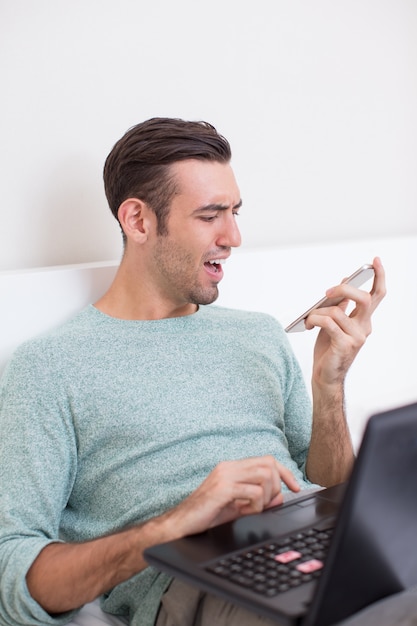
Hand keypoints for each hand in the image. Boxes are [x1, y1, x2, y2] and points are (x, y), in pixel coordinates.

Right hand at [167, 456, 299, 536]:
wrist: (181, 524)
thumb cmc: (207, 516)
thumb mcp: (238, 506)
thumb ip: (259, 499)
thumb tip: (281, 496)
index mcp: (232, 467)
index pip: (267, 460)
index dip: (285, 473)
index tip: (295, 488)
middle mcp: (229, 466)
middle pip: (269, 464)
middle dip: (276, 486)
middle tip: (267, 504)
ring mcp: (225, 475)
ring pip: (265, 476)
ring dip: (266, 497)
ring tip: (254, 509)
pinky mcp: (222, 489)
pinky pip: (253, 491)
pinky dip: (257, 505)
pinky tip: (246, 512)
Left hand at [306, 256, 385, 387]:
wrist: (325, 377)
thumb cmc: (329, 350)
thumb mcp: (334, 323)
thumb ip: (341, 306)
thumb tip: (343, 283)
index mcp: (364, 320)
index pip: (377, 295)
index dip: (378, 276)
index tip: (375, 260)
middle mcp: (364, 327)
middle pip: (364, 298)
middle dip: (344, 289)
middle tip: (327, 293)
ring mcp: (357, 337)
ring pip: (337, 310)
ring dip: (317, 312)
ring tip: (309, 319)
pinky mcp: (345, 345)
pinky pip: (328, 322)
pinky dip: (314, 319)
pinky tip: (308, 324)